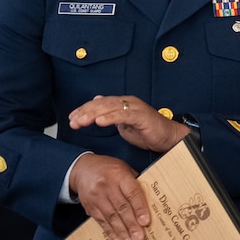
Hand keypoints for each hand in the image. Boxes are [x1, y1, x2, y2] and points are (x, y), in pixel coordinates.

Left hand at [67, 95, 189, 152]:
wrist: (168, 137)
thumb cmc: (148, 131)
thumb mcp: (124, 123)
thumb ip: (111, 114)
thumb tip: (97, 103)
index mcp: (123, 104)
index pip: (99, 103)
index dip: (84, 109)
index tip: (71, 118)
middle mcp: (128, 102)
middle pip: (101, 104)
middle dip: (85, 113)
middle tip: (73, 122)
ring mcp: (135, 108)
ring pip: (109, 108)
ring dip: (93, 115)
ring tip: (81, 122)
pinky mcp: (141, 116)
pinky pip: (123, 115)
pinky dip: (110, 117)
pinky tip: (100, 121)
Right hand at [67, 154, 151, 239]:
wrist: (82, 169)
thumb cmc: (109, 169)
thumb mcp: (124, 168)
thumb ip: (135, 183)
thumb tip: (150, 202)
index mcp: (119, 176)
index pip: (132, 193)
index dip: (139, 208)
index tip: (146, 222)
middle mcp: (107, 187)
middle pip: (121, 208)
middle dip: (131, 225)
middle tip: (139, 238)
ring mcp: (96, 198)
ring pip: (111, 217)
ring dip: (121, 233)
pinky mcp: (90, 207)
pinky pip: (101, 222)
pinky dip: (110, 233)